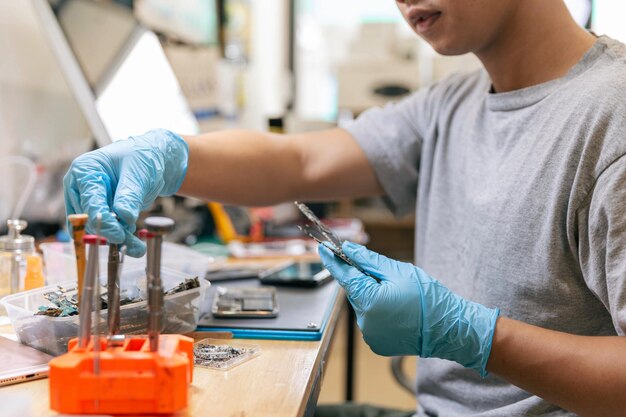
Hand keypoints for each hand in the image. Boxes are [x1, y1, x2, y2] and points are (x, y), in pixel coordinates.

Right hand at [63, 129, 187, 256]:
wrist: (152, 160)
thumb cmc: (142, 158)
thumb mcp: (138, 174)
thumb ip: (129, 195)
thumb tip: (123, 217)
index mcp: (84, 171)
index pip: (89, 202)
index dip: (103, 221)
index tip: (119, 235)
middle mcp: (80, 187)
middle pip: (90, 219)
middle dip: (112, 233)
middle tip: (135, 246)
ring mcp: (88, 201)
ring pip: (98, 228)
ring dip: (118, 239)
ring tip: (139, 247)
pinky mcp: (99, 212)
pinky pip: (106, 230)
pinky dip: (120, 238)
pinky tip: (134, 243)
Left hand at [319, 241, 498, 376]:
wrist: (449, 328)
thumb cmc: (428, 297)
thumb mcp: (398, 271)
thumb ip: (369, 261)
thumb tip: (348, 250)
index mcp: (369, 301)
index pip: (344, 275)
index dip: (332, 260)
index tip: (321, 247)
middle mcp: (365, 321)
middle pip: (354, 290)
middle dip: (363, 278)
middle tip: (385, 274)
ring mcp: (370, 335)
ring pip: (362, 304)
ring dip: (372, 295)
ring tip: (398, 295)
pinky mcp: (377, 343)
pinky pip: (370, 319)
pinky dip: (378, 310)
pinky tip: (396, 309)